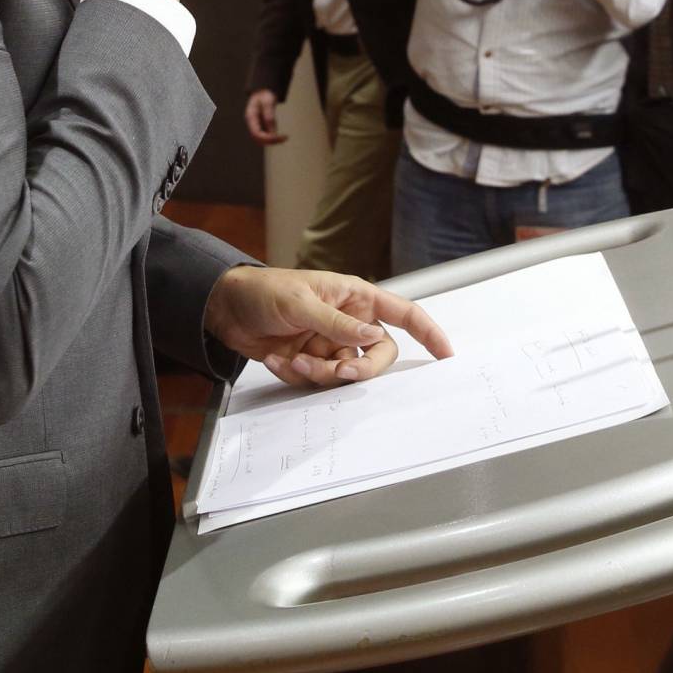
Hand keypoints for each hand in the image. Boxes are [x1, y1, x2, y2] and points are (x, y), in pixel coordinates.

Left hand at [204, 266, 456, 388]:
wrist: (226, 309)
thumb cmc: (265, 291)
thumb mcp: (302, 303)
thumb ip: (338, 323)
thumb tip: (373, 337)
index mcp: (356, 298)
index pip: (403, 314)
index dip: (428, 332)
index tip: (446, 354)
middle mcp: (349, 322)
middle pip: (379, 355)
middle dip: (360, 368)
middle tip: (339, 371)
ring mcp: (329, 344)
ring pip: (346, 374)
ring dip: (320, 373)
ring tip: (293, 360)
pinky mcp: (310, 362)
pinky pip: (317, 381)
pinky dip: (298, 375)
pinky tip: (277, 360)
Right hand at [244, 89, 286, 145]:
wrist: (262, 92)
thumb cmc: (264, 95)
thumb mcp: (268, 102)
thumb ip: (269, 115)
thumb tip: (272, 131)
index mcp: (251, 117)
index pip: (256, 133)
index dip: (266, 138)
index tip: (278, 137)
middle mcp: (252, 124)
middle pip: (258, 139)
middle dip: (271, 141)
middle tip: (284, 138)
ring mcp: (256, 126)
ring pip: (262, 140)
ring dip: (273, 141)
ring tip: (284, 138)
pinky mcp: (261, 127)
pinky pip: (266, 136)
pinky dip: (274, 138)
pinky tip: (282, 136)